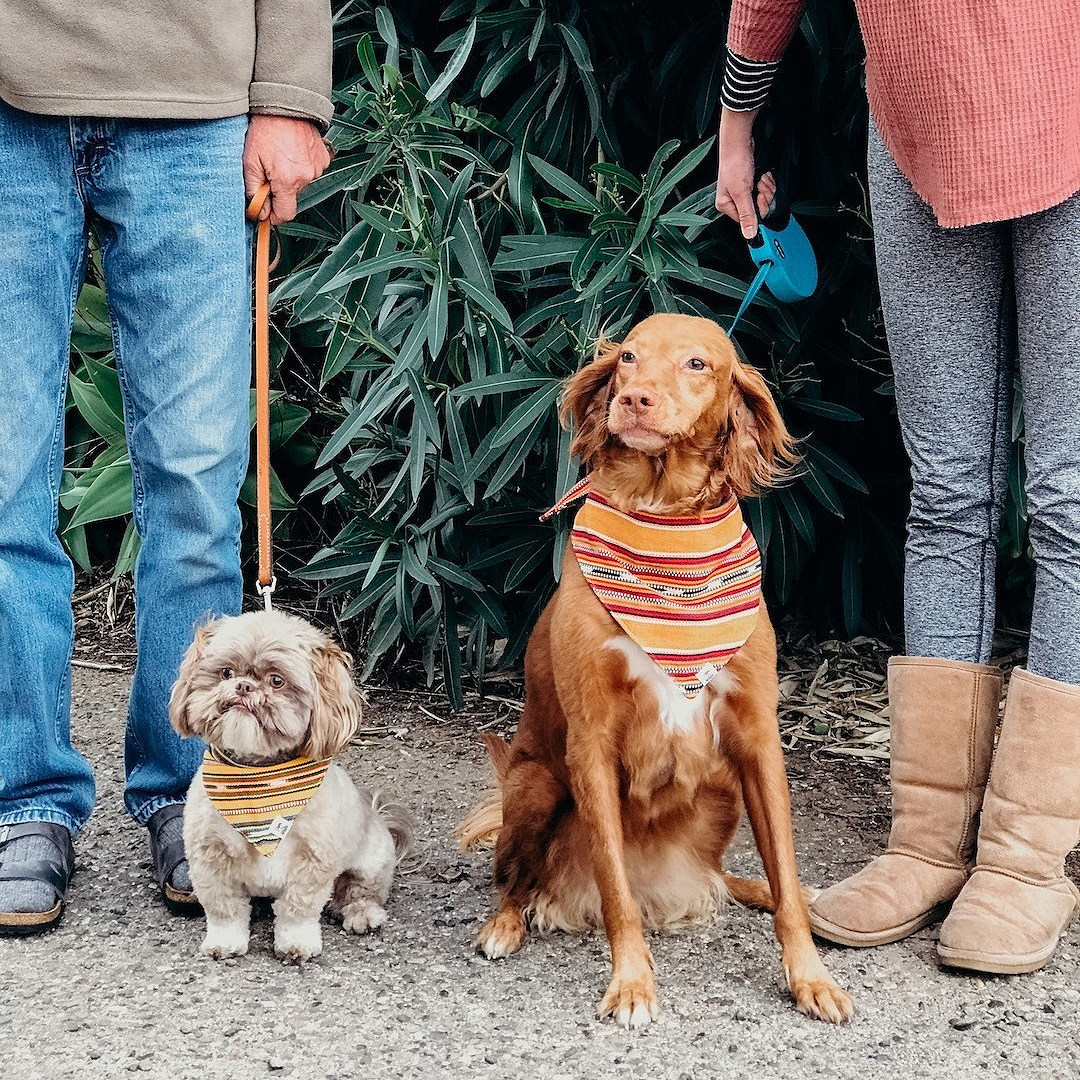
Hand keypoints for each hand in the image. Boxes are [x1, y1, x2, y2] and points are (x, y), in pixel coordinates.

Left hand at [243, 114, 331, 224]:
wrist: (286, 103)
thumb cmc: (266, 128)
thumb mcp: (250, 160)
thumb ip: (253, 189)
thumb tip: (259, 211)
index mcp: (287, 181)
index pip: (285, 214)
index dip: (274, 217)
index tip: (266, 213)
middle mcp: (306, 177)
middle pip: (292, 197)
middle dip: (279, 190)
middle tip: (268, 171)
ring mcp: (317, 168)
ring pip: (301, 183)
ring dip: (290, 176)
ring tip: (281, 156)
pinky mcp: (323, 158)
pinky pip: (311, 170)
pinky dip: (301, 165)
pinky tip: (292, 151)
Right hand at [716, 108, 775, 238]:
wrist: (739, 142)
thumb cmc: (734, 163)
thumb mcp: (741, 193)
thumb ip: (747, 215)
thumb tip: (749, 236)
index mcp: (726, 206)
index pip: (748, 219)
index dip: (758, 209)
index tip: (758, 197)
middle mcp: (734, 201)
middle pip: (757, 209)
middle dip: (763, 196)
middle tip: (759, 185)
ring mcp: (743, 192)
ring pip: (763, 199)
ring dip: (766, 187)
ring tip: (759, 178)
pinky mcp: (750, 183)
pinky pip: (764, 189)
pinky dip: (766, 182)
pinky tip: (762, 175)